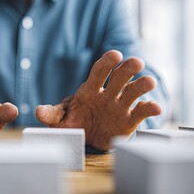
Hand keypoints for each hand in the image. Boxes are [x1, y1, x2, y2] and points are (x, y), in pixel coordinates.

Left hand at [36, 50, 160, 150]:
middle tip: (135, 62)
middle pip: (119, 77)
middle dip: (127, 69)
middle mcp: (108, 94)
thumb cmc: (74, 122)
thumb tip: (38, 111)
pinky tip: (155, 107)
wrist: (87, 138)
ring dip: (142, 85)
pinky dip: (149, 108)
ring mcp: (120, 106)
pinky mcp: (129, 120)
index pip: (99, 71)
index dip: (107, 63)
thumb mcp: (60, 119)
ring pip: (133, 92)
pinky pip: (141, 112)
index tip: (115, 55)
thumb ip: (52, 114)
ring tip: (149, 82)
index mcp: (90, 89)